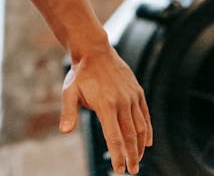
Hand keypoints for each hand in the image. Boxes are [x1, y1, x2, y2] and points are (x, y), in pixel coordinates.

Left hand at [60, 45, 152, 174]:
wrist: (94, 49)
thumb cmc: (80, 73)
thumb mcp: (69, 91)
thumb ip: (68, 112)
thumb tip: (64, 131)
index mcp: (106, 105)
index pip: (114, 138)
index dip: (118, 156)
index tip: (120, 170)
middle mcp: (122, 102)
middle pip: (130, 136)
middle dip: (132, 156)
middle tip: (133, 171)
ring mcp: (131, 96)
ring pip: (141, 127)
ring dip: (141, 146)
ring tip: (138, 159)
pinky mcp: (137, 91)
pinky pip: (145, 114)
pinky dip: (148, 129)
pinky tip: (147, 141)